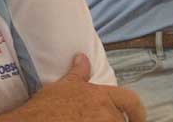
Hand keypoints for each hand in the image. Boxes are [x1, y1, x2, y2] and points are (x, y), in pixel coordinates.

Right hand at [0, 53, 144, 121]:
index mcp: (100, 95)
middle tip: (99, 119)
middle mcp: (105, 112)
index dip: (138, 112)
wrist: (34, 121)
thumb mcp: (64, 85)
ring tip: (87, 121)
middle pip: (121, 120)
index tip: (138, 119)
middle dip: (113, 121)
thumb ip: (79, 73)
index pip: (131, 100)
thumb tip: (82, 57)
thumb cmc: (47, 105)